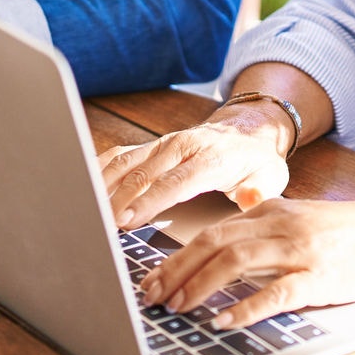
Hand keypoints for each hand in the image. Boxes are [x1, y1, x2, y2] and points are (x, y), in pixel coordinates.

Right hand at [101, 109, 291, 229]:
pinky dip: (100, 170)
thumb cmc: (257, 161)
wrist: (249, 128)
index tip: (127, 220)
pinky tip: (83, 187)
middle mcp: (181, 147)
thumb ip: (259, 190)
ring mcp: (163, 145)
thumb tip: (249, 198)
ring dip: (103, 186)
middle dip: (118, 200)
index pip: (174, 182)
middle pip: (143, 174)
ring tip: (84, 210)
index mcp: (209, 158)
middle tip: (99, 226)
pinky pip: (120, 156)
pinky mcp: (151, 147)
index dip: (148, 201)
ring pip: (126, 163)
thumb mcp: (272, 177)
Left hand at [138, 196, 354, 330]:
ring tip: (177, 308)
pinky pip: (276, 292)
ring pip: (234, 260)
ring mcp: (300, 250)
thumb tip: (222, 255)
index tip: (151, 279)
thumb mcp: (300, 222)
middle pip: (212, 242)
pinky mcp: (321, 277)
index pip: (210, 231)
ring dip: (199, 286)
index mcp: (270, 212)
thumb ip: (263, 232)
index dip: (175, 256)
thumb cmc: (352, 236)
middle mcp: (279, 226)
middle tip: (150, 296)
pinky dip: (246, 307)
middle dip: (174, 271)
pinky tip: (225, 322)